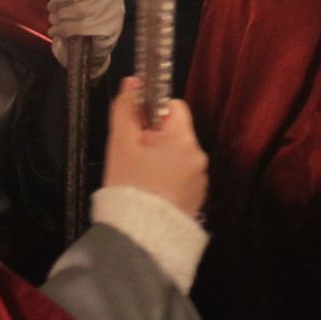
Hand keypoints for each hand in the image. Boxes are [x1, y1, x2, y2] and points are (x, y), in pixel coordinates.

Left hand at [49, 0, 123, 72]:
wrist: (97, 37)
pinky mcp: (111, 27)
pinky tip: (56, 31)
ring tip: (53, 19)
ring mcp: (114, 8)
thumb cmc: (81, 4)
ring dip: (60, 17)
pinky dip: (64, 30)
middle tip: (51, 7)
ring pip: (80, 10)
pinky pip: (83, 27)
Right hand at [102, 78, 208, 218]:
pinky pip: (182, 176)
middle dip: (156, 139)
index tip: (137, 130)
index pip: (174, 106)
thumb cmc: (128, 185)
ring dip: (163, 159)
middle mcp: (198, 156)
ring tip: (142, 179)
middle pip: (176, 132)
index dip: (153, 113)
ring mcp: (200, 179)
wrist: (139, 236)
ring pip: (178, 155)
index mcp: (183, 139)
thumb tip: (134, 82)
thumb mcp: (120, 144)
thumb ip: (127, 109)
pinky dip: (169, 179)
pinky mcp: (197, 197)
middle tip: (135, 157)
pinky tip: (152, 192)